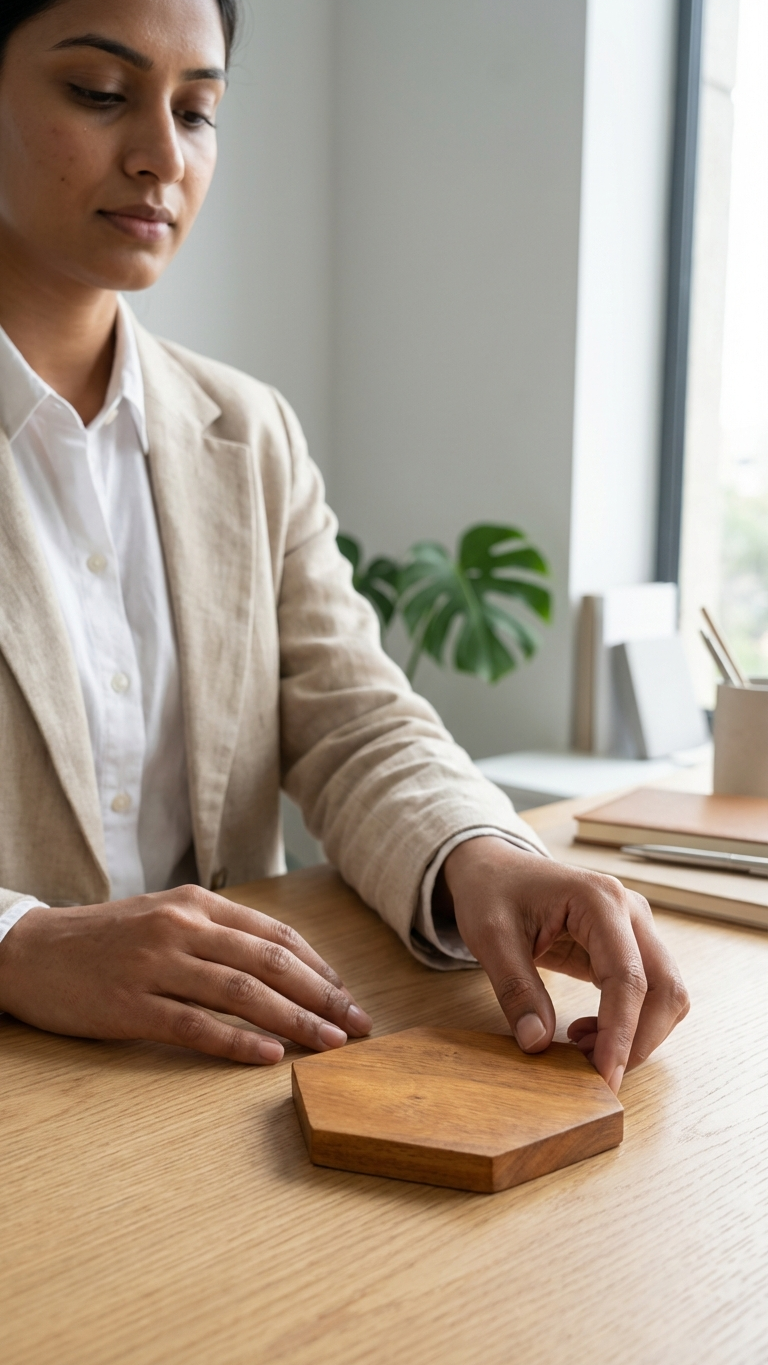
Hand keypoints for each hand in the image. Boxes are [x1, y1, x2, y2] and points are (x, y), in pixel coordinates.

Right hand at [0, 885, 371, 1063]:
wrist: (32, 950)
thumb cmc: (107, 939)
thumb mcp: (166, 916)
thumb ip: (218, 933)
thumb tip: (282, 964)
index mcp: (196, 904)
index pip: (275, 935)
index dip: (319, 968)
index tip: (347, 996)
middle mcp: (182, 927)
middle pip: (270, 964)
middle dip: (322, 997)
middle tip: (358, 1026)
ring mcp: (156, 965)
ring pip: (242, 993)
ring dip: (294, 1020)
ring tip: (329, 1044)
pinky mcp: (131, 1005)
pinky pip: (195, 1026)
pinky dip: (238, 1042)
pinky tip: (270, 1056)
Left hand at [439, 837, 689, 1092]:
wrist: (493, 869)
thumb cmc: (492, 892)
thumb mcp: (490, 937)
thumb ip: (516, 989)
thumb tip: (538, 1044)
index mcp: (600, 900)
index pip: (628, 978)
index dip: (621, 1033)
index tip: (605, 1078)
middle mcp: (630, 911)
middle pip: (666, 988)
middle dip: (639, 1040)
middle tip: (594, 1074)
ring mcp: (635, 928)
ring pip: (666, 994)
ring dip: (637, 1033)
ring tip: (582, 1045)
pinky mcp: (628, 946)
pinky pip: (648, 992)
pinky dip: (628, 1022)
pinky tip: (586, 1030)